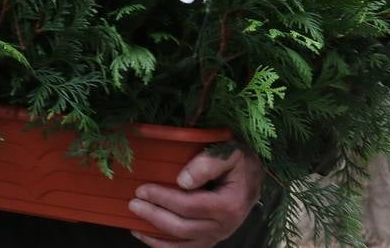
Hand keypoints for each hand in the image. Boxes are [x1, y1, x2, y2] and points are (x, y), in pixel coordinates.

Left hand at [128, 145, 262, 246]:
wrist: (255, 175)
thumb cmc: (240, 161)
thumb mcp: (230, 152)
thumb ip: (208, 163)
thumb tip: (182, 180)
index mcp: (228, 204)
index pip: (189, 205)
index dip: (163, 198)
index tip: (142, 189)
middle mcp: (224, 226)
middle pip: (183, 227)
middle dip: (155, 216)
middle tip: (133, 203)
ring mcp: (218, 235)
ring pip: (183, 244)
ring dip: (156, 236)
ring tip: (135, 224)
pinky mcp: (211, 239)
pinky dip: (165, 247)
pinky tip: (148, 237)